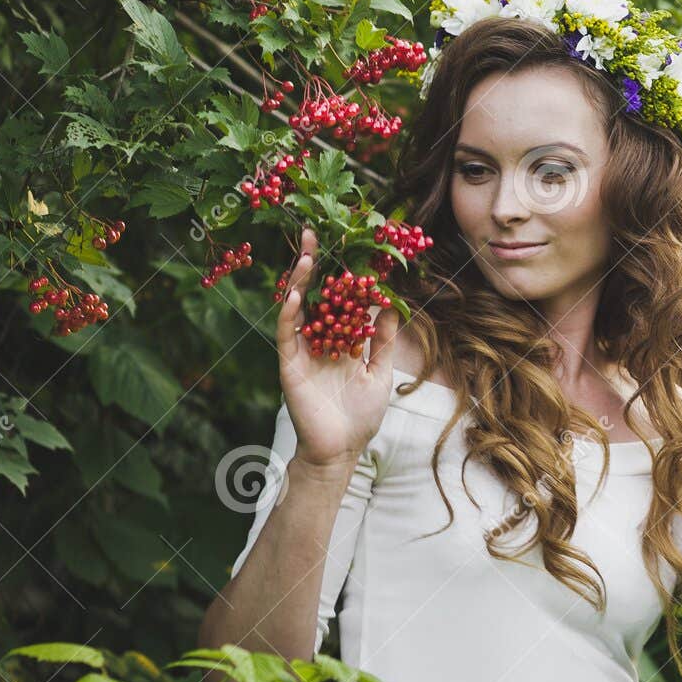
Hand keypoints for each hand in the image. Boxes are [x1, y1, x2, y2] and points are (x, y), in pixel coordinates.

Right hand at [276, 226, 399, 466]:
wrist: (341, 451)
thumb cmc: (361, 415)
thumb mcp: (381, 370)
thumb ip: (385, 339)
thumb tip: (395, 304)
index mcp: (341, 338)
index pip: (340, 296)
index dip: (342, 270)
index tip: (349, 242)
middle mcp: (319, 338)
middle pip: (314, 293)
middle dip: (314, 263)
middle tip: (314, 230)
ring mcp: (301, 350)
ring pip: (297, 307)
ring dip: (300, 281)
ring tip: (308, 254)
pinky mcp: (289, 365)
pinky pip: (286, 334)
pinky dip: (289, 313)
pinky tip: (294, 293)